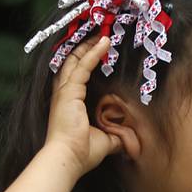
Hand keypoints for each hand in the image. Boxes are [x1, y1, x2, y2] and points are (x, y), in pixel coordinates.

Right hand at [44, 35, 122, 176]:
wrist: (68, 158)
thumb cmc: (82, 152)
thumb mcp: (104, 141)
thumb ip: (115, 136)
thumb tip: (127, 138)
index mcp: (68, 102)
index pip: (76, 74)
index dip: (85, 60)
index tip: (97, 49)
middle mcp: (63, 94)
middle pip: (72, 62)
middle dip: (85, 47)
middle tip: (100, 35)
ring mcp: (64, 92)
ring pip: (76, 59)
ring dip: (89, 45)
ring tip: (103, 33)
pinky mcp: (68, 92)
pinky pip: (82, 66)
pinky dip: (93, 53)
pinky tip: (104, 42)